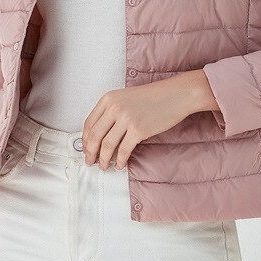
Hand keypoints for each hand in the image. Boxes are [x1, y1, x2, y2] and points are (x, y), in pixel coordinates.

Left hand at [81, 69, 215, 169]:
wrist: (175, 95)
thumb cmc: (153, 97)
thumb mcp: (126, 98)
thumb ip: (112, 112)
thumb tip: (100, 134)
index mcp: (108, 99)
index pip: (89, 123)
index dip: (85, 139)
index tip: (86, 149)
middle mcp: (114, 108)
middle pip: (94, 136)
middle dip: (90, 152)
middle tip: (90, 161)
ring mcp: (126, 119)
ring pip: (107, 145)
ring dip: (103, 159)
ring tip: (104, 166)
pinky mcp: (138, 130)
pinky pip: (123, 150)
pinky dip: (120, 160)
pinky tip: (120, 164)